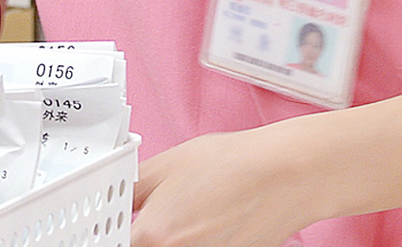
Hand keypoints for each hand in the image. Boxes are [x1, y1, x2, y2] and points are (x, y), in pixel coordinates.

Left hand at [131, 126, 319, 246]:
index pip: (118, 246)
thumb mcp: (167, 164)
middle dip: (152, 236)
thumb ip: (130, 188)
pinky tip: (215, 224)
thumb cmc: (233, 165)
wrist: (285, 175)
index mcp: (152, 236)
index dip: (119, 234)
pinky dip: (205, 242)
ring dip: (179, 240)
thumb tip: (116, 201)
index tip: (122, 228)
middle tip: (168, 218)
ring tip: (196, 217)